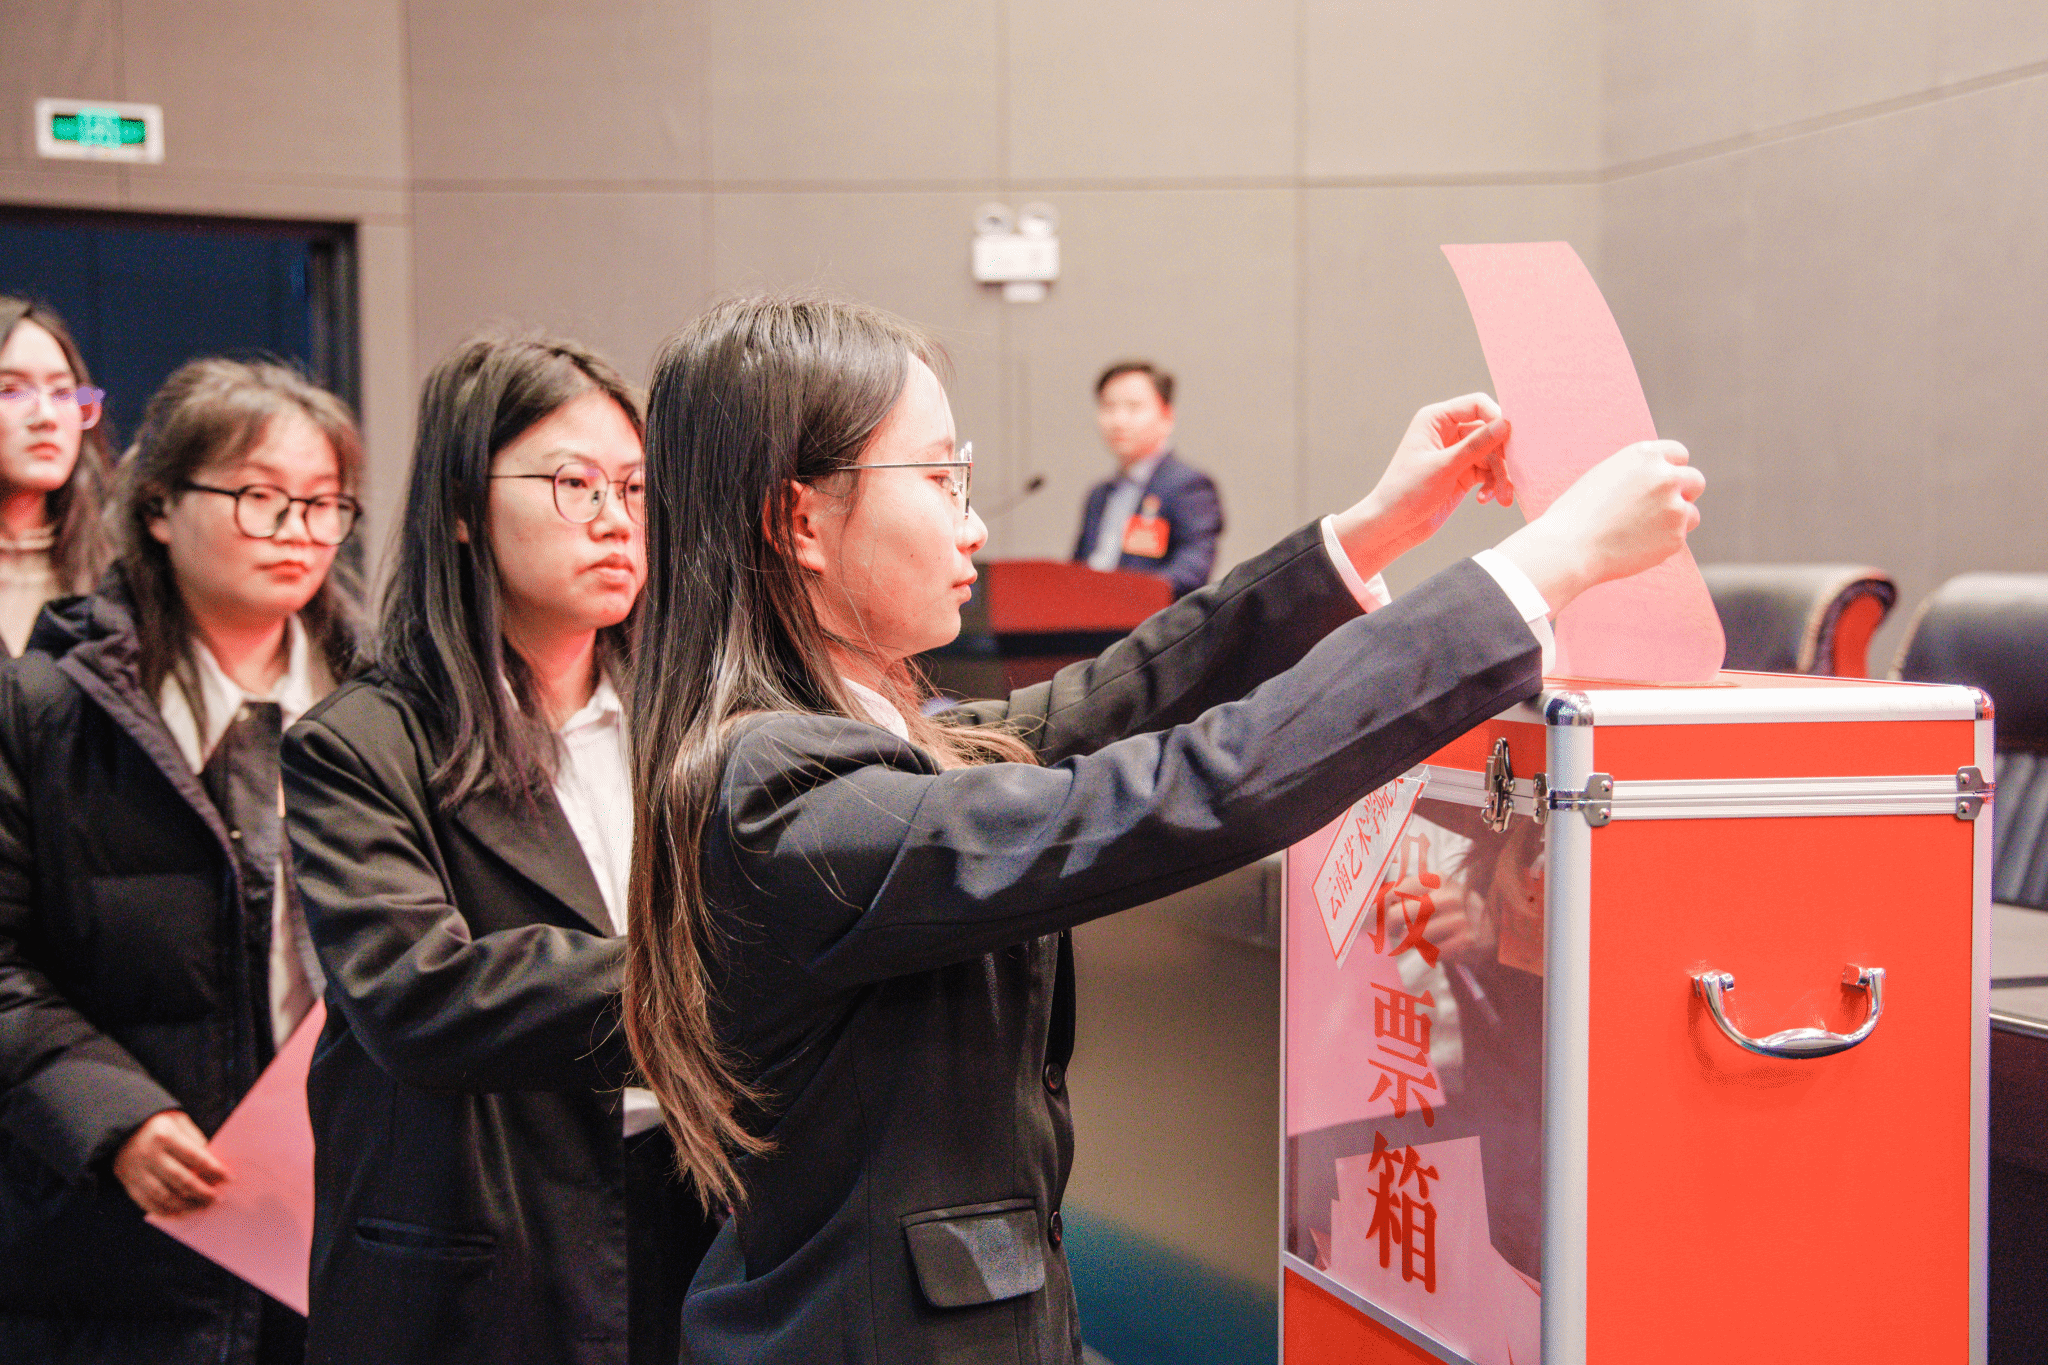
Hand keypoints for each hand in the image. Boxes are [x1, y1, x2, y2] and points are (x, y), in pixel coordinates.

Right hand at [112, 1110, 226, 1215]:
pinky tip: (180, 1212)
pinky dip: (166, 1211)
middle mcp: (149, 1155)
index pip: (195, 1157)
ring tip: (202, 1206)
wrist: (123, 1128)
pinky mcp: (129, 1184)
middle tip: (216, 1198)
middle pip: (181, 1180)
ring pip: (165, 1196)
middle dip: (202, 1192)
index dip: (214, 1170)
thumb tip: (213, 1166)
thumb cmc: (160, 1125)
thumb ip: (195, 1142)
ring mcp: (137, 1172)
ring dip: (186, 1205)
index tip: (229, 1178)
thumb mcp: (179, 1122)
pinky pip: (148, 1203)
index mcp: (165, 1136)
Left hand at [1329, 394, 1512, 580]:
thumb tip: (1505, 424)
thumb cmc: (1406, 493)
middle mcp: (1447, 432)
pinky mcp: (1462, 473)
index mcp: (1435, 419)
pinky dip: (1492, 485)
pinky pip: (1488, 473)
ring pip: (1492, 455)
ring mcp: (1456, 453)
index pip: (1476, 405)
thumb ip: (1476, 445)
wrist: (1392, 526)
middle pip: (1490, 432)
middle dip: (1502, 455)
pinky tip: (1485, 500)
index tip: (1513, 438)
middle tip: (1515, 473)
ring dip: (1501, 476)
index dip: (1497, 417)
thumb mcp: (1444, 467)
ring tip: (1503, 497)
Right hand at [1493, 440, 1703, 612]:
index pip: (1679, 453)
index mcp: (1645, 455)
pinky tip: (1633, 546)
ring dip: (1674, 521)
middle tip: (1664, 508)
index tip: (1665, 482)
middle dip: (1684, 493)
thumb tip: (1659, 480)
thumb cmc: (1576, 513)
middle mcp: (1665, 476)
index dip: (1672, 469)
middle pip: (1695, 480)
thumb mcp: (1605, 476)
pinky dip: (1661, 543)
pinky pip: (1677, 538)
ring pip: (1690, 514)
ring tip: (1639, 532)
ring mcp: (1674, 507)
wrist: (1570, 547)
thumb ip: (1638, 473)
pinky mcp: (1676, 536)